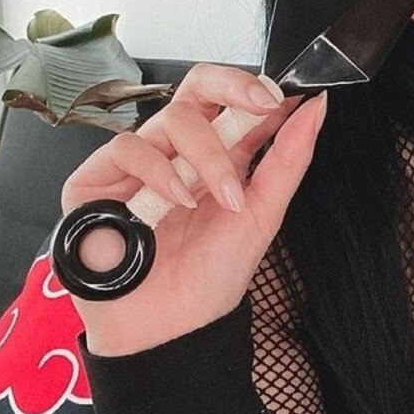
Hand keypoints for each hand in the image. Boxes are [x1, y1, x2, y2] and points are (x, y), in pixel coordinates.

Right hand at [59, 63, 327, 355]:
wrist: (172, 327)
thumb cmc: (211, 277)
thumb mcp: (263, 214)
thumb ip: (288, 158)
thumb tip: (316, 108)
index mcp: (218, 155)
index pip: (232, 99)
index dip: (255, 88)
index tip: (281, 96)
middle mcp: (177, 152)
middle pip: (196, 86)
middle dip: (232, 87)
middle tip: (261, 106)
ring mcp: (138, 163)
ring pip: (171, 118)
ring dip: (208, 154)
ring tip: (224, 198)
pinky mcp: (97, 179)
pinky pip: (128, 147)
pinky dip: (159, 170)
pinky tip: (176, 201)